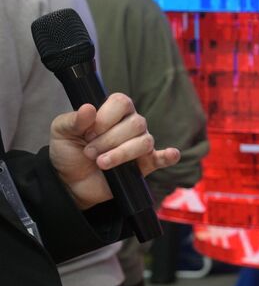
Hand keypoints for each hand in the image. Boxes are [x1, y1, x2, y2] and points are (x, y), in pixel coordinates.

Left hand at [47, 94, 180, 208]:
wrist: (69, 183)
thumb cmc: (68, 152)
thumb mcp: (61, 132)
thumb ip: (73, 120)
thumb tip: (89, 108)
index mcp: (113, 112)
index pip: (122, 102)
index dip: (106, 117)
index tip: (89, 132)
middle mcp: (131, 125)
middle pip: (135, 123)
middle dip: (108, 140)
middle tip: (89, 152)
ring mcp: (139, 145)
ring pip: (144, 142)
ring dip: (121, 154)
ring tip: (101, 164)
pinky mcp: (144, 165)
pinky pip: (162, 158)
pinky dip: (168, 156)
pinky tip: (170, 154)